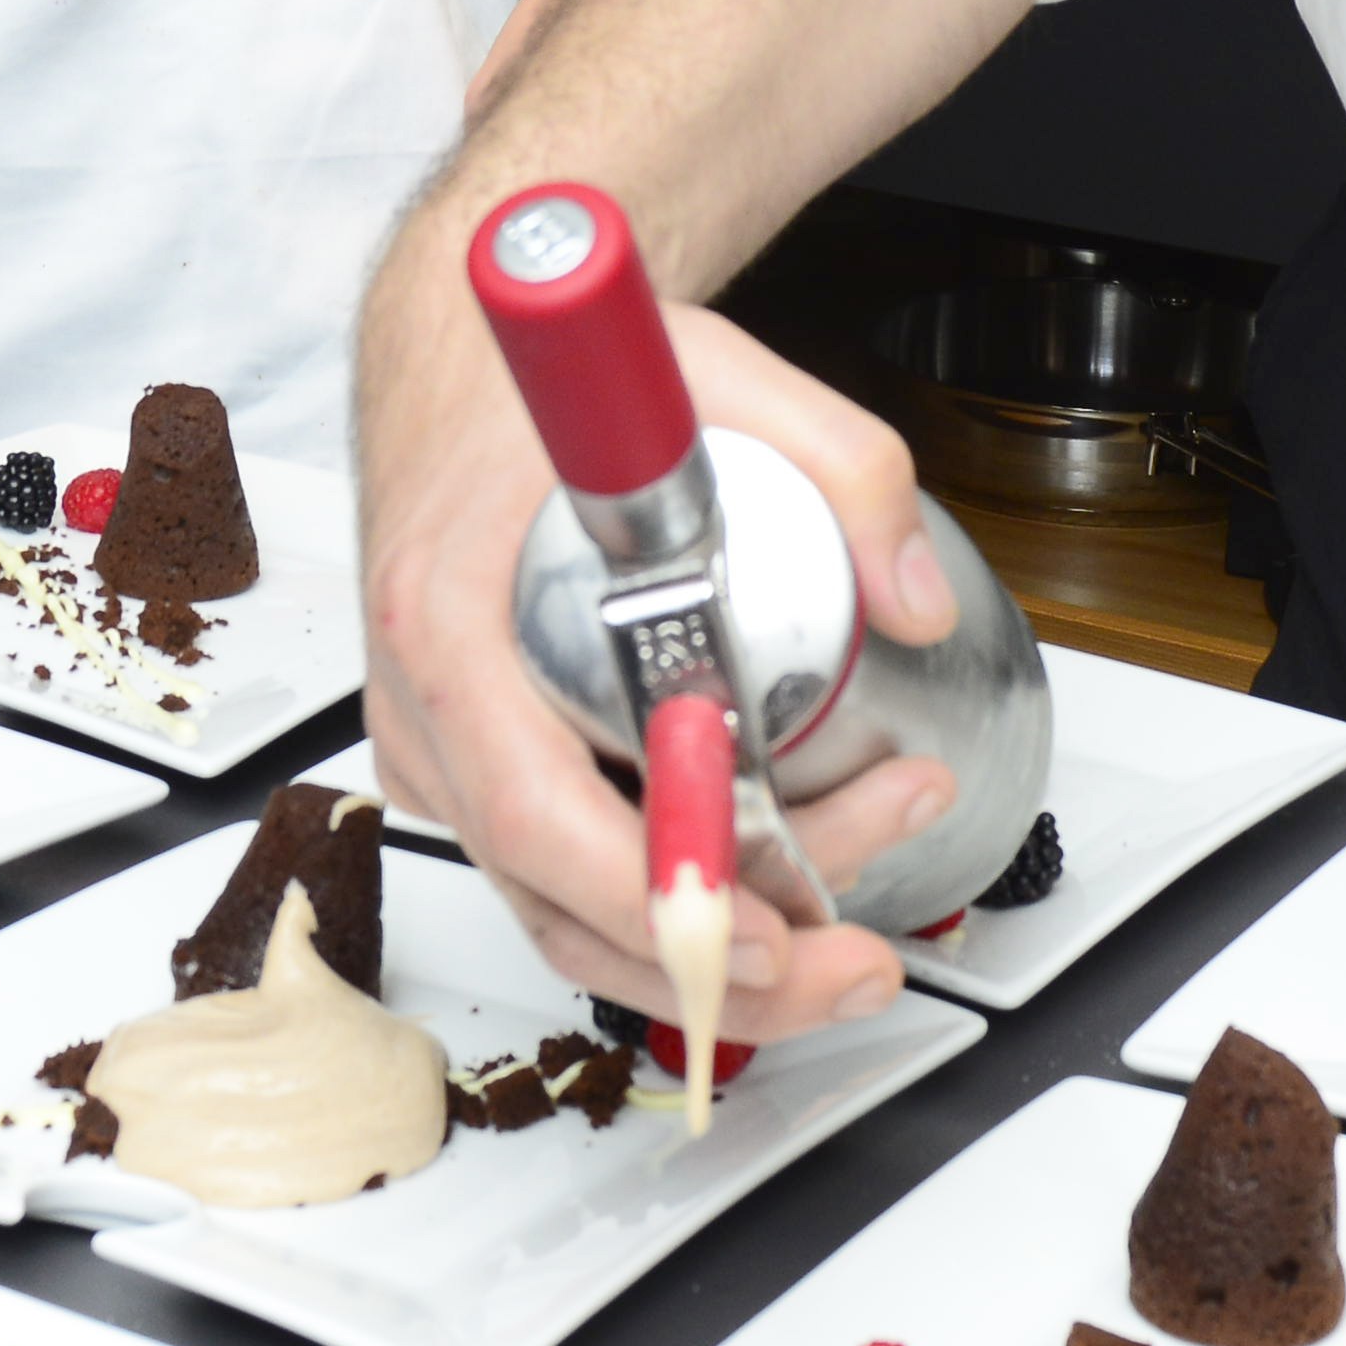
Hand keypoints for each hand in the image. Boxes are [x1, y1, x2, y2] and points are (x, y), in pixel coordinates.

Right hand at [349, 197, 958, 1043]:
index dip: (655, 894)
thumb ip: (843, 464)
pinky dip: (673, 908)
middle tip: (848, 964)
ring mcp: (444, 757)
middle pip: (562, 905)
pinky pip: (567, 883)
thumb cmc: (547, 394)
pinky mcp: (476, 776)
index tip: (760, 931)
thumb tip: (916, 600)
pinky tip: (777, 885)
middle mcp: (430, 711)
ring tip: (845, 943)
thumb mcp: (711, 380)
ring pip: (568, 918)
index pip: (536, 811)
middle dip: (718, 968)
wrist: (463, 377)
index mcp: (452, 622)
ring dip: (712, 956)